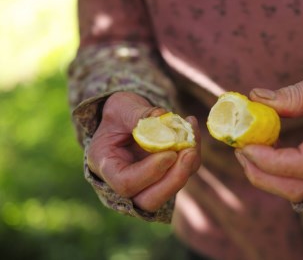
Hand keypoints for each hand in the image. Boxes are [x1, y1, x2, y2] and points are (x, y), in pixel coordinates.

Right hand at [87, 92, 200, 211]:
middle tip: (190, 152)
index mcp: (106, 167)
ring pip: (171, 189)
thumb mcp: (121, 107)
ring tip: (192, 136)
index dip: (150, 172)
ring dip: (188, 166)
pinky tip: (192, 130)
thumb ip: (136, 114)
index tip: (170, 153)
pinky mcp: (166, 177)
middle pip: (150, 200)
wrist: (127, 118)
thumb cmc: (119, 113)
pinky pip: (183, 173)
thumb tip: (160, 117)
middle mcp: (125, 183)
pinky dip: (192, 155)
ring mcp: (147, 184)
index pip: (126, 183)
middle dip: (174, 179)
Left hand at [235, 65, 302, 202]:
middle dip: (262, 175)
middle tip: (240, 152)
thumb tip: (254, 99)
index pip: (302, 164)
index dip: (268, 161)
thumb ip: (291, 95)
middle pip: (297, 189)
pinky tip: (265, 158)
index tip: (244, 145)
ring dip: (268, 180)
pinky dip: (280, 178)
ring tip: (247, 155)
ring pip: (299, 193)